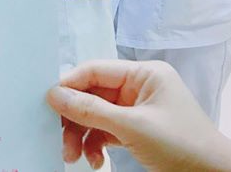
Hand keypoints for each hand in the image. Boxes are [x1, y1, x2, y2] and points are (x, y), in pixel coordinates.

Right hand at [47, 60, 230, 170]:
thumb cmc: (182, 145)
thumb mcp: (132, 126)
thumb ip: (90, 110)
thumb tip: (53, 95)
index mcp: (144, 74)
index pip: (96, 71)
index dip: (70, 85)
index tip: (48, 102)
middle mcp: (139, 87)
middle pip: (92, 95)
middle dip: (75, 119)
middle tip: (61, 139)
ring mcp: (138, 109)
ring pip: (96, 115)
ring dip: (82, 135)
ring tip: (74, 156)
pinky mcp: (137, 130)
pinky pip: (106, 131)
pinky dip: (95, 144)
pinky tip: (94, 160)